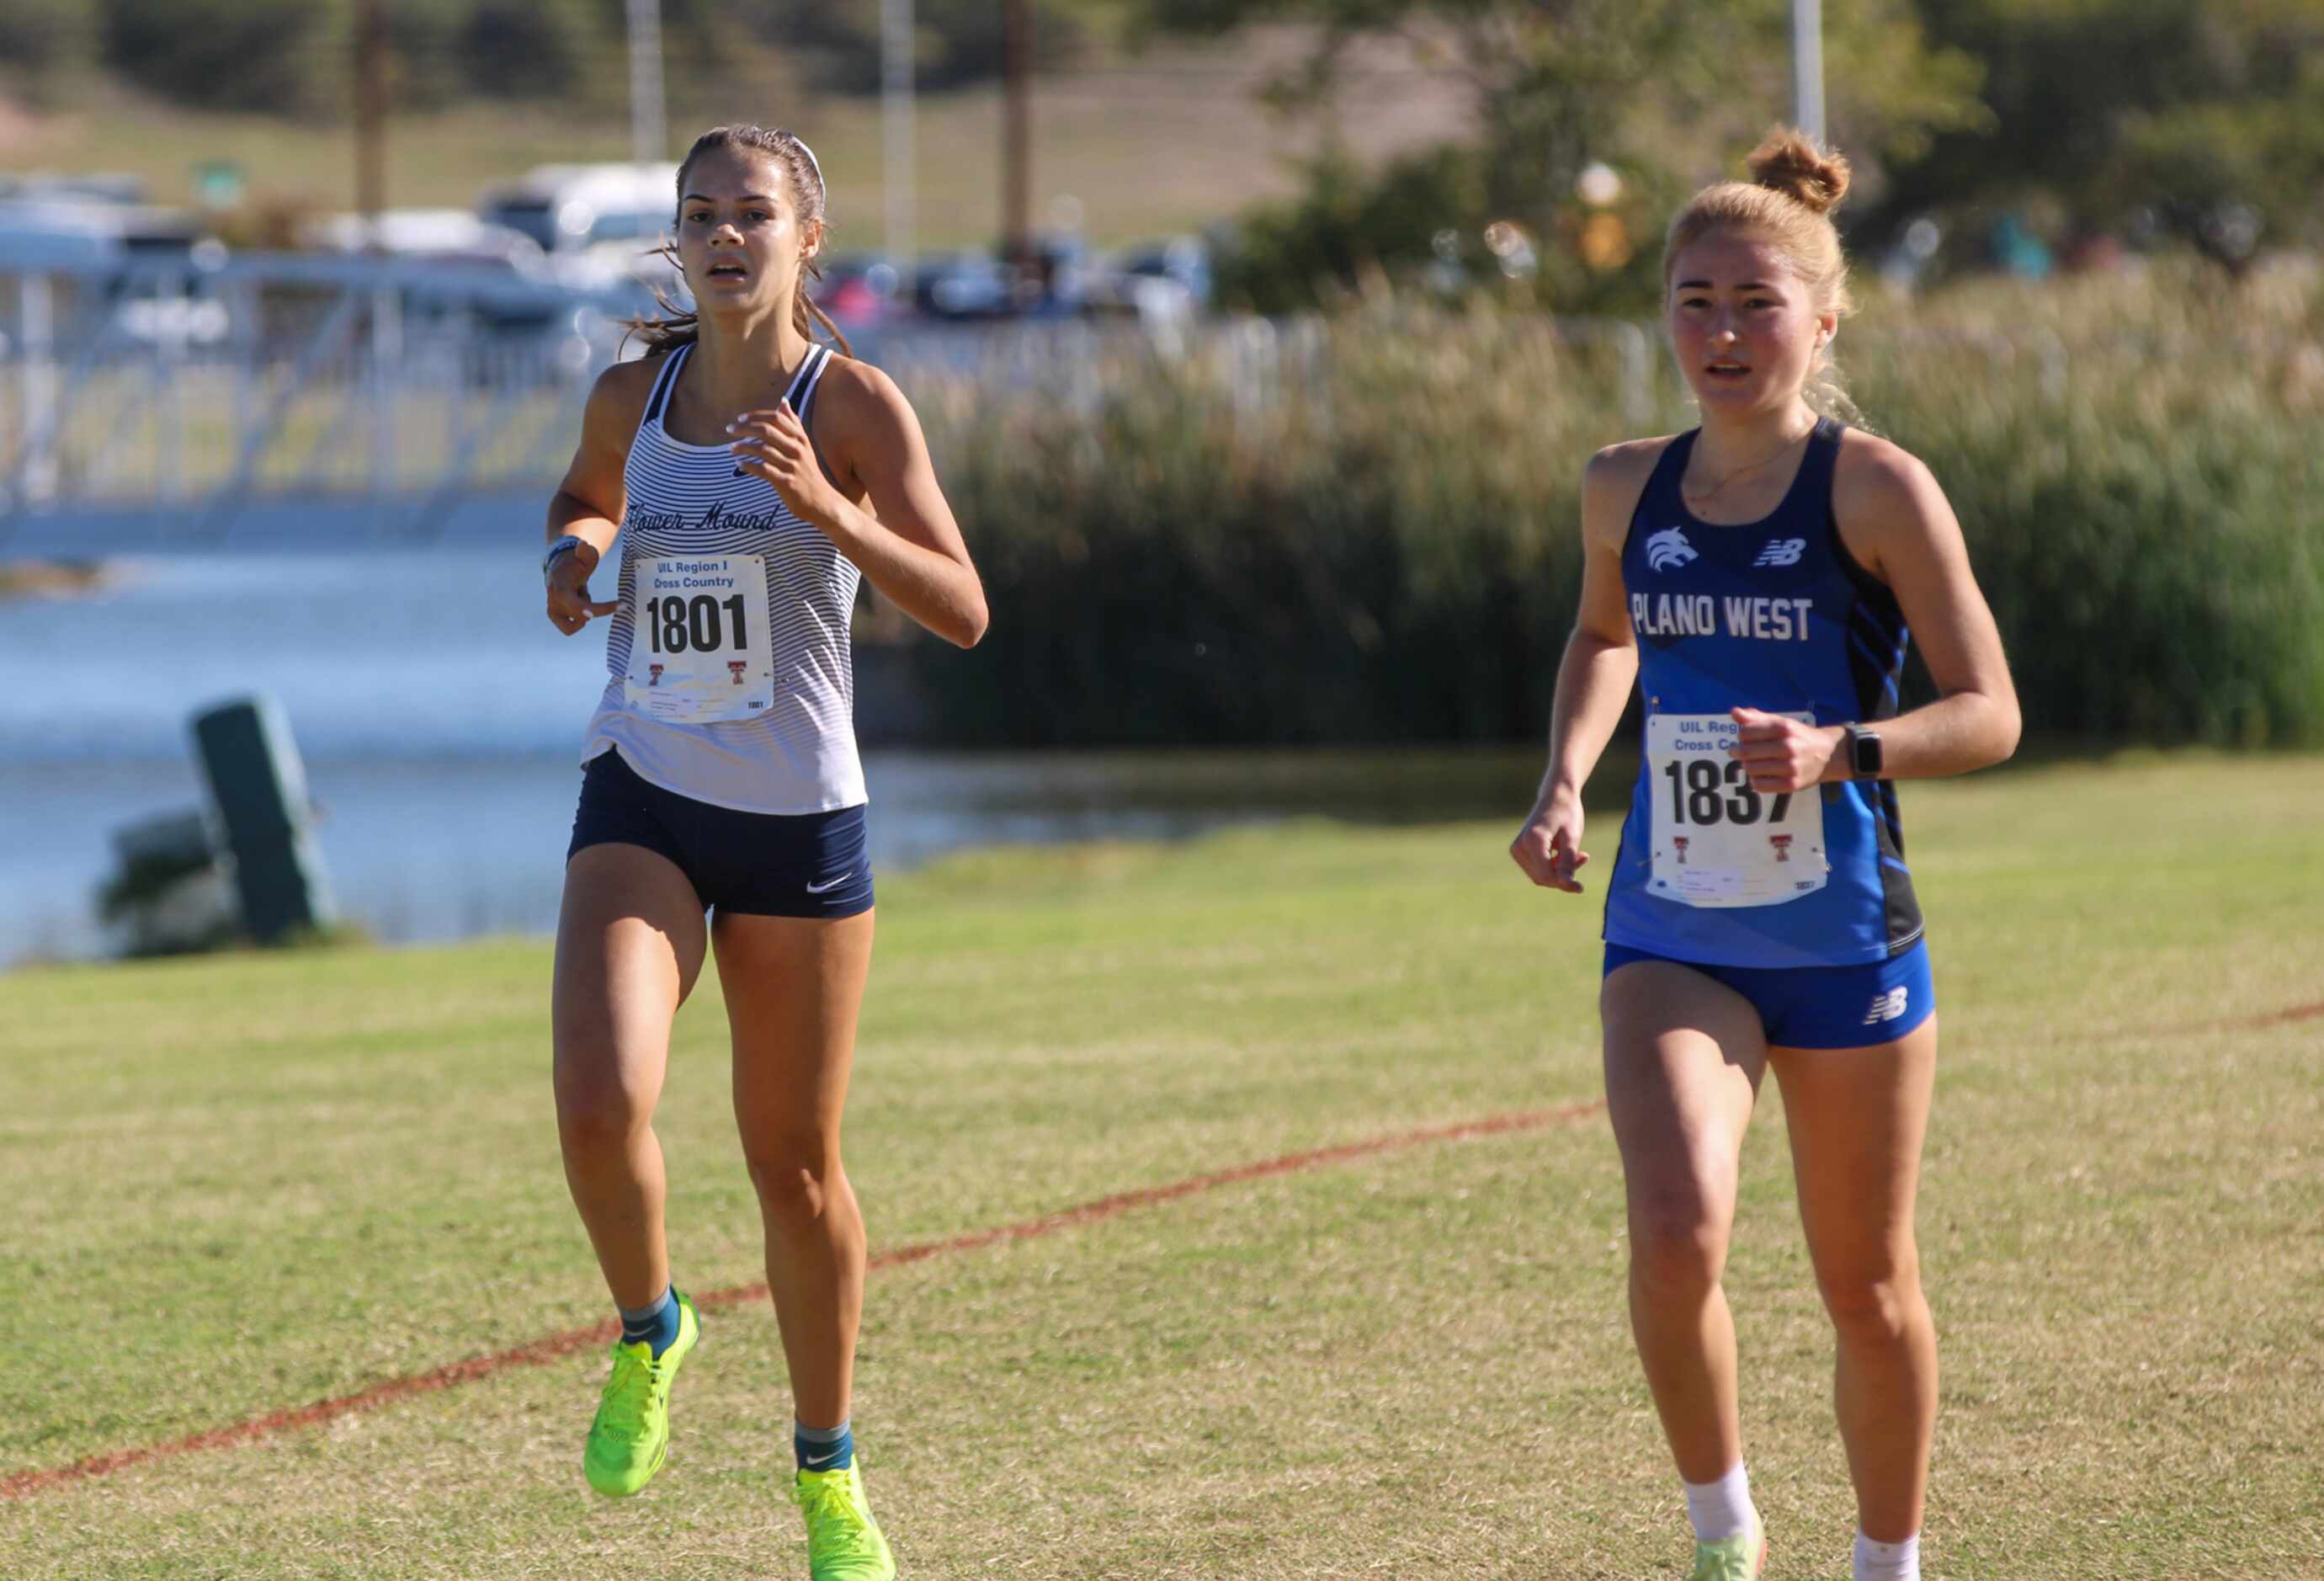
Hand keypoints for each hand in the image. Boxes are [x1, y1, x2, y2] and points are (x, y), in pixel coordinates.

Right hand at [545, 541, 617, 635]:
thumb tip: (583, 544)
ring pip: (577, 623)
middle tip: (610, 600)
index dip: (595, 609)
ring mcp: (552, 609)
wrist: (561, 566)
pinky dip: (581, 617)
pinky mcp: (555, 617)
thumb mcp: (584, 554)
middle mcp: (553, 600)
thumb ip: (586, 552)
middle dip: (599, 609)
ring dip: (586, 611)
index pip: (576, 604)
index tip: (619, 606)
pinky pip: (571, 628)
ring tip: (583, 595)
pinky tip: (581, 603)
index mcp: (559, 586)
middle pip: (581, 616)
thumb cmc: (576, 561)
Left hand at [728, 400, 844, 527]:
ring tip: (732, 449)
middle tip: (730, 430)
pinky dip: (748, 466)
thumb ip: (793, 423)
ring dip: (743, 447)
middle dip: (745, 428)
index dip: (756, 416)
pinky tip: (740, 464)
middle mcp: (797, 450)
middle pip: (767, 431)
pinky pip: (763, 470)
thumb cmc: (808, 471)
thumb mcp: (804, 445)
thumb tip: (783, 401)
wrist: (821, 501)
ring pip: (762, 450)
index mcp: (800, 438)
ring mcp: (792, 466)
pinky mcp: (786, 482)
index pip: (776, 418)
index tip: (740, 419)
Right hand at [1511, 795, 1588, 892]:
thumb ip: (1568, 863)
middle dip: (1562, 876)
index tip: (1581, 887)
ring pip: (1540, 876)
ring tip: (1577, 854)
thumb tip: (1568, 886)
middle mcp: (1520, 846)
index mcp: (1533, 840)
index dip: (1564, 884)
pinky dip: (1553, 867)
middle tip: (1582, 858)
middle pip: (1542, 878)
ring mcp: (1517, 849)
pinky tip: (1565, 853)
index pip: (1546, 876)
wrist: (1555, 795)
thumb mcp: (1572, 837)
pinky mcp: (1518, 851)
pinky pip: (1537, 869)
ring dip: (1559, 872)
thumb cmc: (1567, 813)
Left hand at [1727, 706, 1844, 791]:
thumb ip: (1757, 717)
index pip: (1746, 732)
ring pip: (1750, 769)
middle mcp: (1788, 747)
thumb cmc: (1799, 736)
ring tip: (1753, 762)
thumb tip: (1734, 712)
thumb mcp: (1781, 722)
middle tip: (1738, 752)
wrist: (1829, 755)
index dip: (1741, 735)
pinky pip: (1759, 785)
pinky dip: (1755, 780)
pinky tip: (1761, 775)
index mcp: (1784, 728)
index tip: (1744, 737)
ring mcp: (1790, 767)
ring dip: (1747, 766)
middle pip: (1745, 752)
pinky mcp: (1791, 784)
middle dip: (1738, 752)